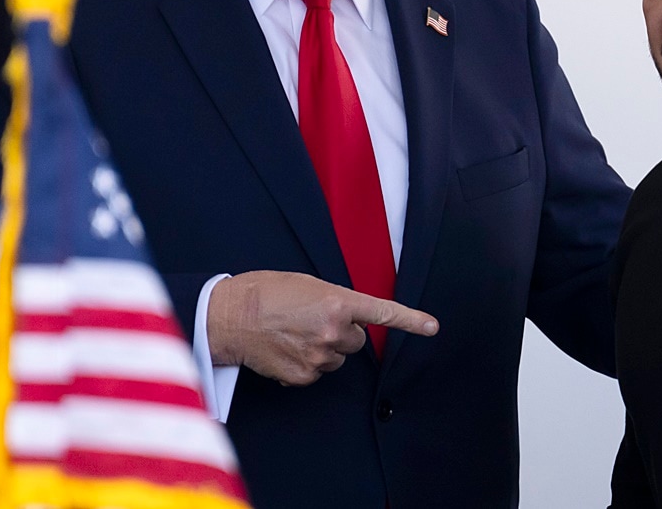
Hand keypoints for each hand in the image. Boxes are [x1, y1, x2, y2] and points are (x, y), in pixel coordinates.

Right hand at [206, 270, 437, 385]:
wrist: (229, 317)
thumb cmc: (263, 292)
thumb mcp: (304, 284)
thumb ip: (332, 300)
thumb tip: (345, 319)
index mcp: (337, 302)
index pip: (382, 312)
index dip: (411, 320)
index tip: (432, 327)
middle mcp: (334, 331)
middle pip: (356, 340)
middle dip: (341, 333)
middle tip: (311, 321)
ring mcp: (320, 357)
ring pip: (336, 358)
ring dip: (322, 348)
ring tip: (291, 333)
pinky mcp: (304, 376)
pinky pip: (316, 372)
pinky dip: (304, 364)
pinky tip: (283, 349)